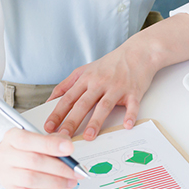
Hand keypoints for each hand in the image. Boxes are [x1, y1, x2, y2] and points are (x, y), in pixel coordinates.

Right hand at [0, 129, 79, 188]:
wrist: (1, 162)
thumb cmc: (23, 149)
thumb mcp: (36, 137)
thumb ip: (52, 140)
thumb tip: (68, 148)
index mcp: (13, 138)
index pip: (28, 140)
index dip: (51, 145)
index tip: (70, 149)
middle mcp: (7, 156)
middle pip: (33, 161)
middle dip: (60, 168)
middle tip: (76, 171)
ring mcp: (7, 176)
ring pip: (32, 180)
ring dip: (56, 182)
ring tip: (71, 181)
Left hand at [45, 13, 188, 140]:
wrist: (139, 52)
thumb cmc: (112, 63)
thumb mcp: (85, 69)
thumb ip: (67, 84)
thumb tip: (51, 100)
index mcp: (87, 79)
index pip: (68, 98)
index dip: (57, 113)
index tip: (49, 127)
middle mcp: (100, 83)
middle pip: (83, 104)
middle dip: (71, 122)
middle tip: (62, 137)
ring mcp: (117, 87)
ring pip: (104, 106)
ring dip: (96, 122)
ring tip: (89, 136)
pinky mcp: (134, 91)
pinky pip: (132, 105)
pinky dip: (130, 115)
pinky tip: (127, 125)